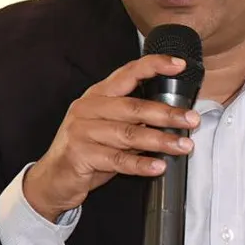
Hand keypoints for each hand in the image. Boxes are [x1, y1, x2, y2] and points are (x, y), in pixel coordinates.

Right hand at [23, 55, 199, 221]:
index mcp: (97, 95)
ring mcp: (82, 131)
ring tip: (184, 146)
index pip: (127, 73)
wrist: (52, 179)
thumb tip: (174, 116)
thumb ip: (134, 120)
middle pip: (133, 107)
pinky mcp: (79, 155)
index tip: (179, 65)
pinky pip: (117, 160)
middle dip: (167, 113)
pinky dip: (141, 164)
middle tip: (192, 120)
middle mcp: (88, 108)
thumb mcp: (110, 129)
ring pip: (128, 134)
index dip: (154, 66)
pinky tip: (159, 166)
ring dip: (160, 140)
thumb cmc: (88, 151)